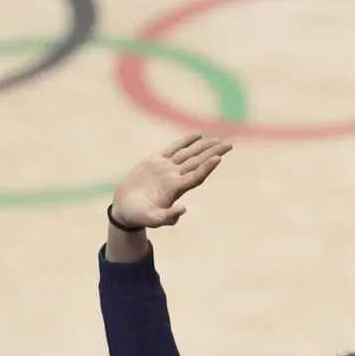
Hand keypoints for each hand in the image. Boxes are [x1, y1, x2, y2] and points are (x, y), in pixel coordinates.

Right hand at [110, 133, 231, 230]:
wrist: (125, 208)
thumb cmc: (139, 215)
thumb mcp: (151, 219)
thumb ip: (167, 217)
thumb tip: (183, 210)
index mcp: (174, 189)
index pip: (195, 176)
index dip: (206, 168)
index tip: (218, 158)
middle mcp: (174, 177)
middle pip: (197, 163)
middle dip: (212, 154)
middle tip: (229, 145)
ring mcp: (166, 168)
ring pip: (188, 154)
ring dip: (203, 147)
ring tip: (218, 141)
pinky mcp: (155, 161)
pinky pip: (173, 149)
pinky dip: (185, 142)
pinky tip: (198, 136)